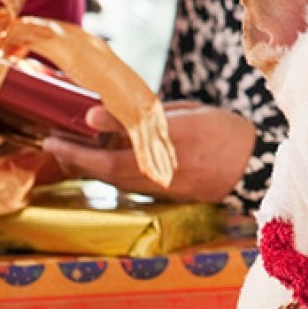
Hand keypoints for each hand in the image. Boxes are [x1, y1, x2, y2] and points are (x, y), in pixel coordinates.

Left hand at [43, 101, 254, 202]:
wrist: (254, 167)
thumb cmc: (223, 132)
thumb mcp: (185, 113)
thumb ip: (141, 116)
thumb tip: (97, 115)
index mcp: (164, 149)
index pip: (109, 153)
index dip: (79, 146)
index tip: (55, 135)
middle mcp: (157, 173)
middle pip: (103, 171)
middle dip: (74, 158)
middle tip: (53, 142)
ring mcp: (160, 187)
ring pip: (113, 180)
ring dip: (88, 167)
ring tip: (69, 150)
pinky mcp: (164, 195)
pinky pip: (128, 184)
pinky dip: (109, 172)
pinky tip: (102, 159)